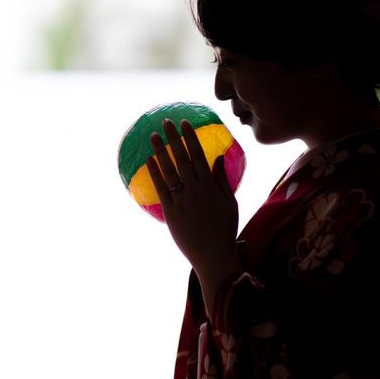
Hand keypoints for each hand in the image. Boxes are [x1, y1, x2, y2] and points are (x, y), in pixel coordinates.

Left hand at [146, 119, 242, 315]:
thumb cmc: (224, 229)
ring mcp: (181, 201)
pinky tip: (149, 160)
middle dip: (174, 138)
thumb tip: (218, 158)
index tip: (184, 123)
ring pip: (169, 170)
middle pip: (182, 158)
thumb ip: (221, 180)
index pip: (198, 155)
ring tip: (154, 136)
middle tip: (166, 122)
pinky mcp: (170, 212)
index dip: (190, 138)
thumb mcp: (229, 203)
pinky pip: (161, 189)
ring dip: (161, 151)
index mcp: (210, 186)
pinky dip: (155, 173)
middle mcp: (195, 190)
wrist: (213, 256)